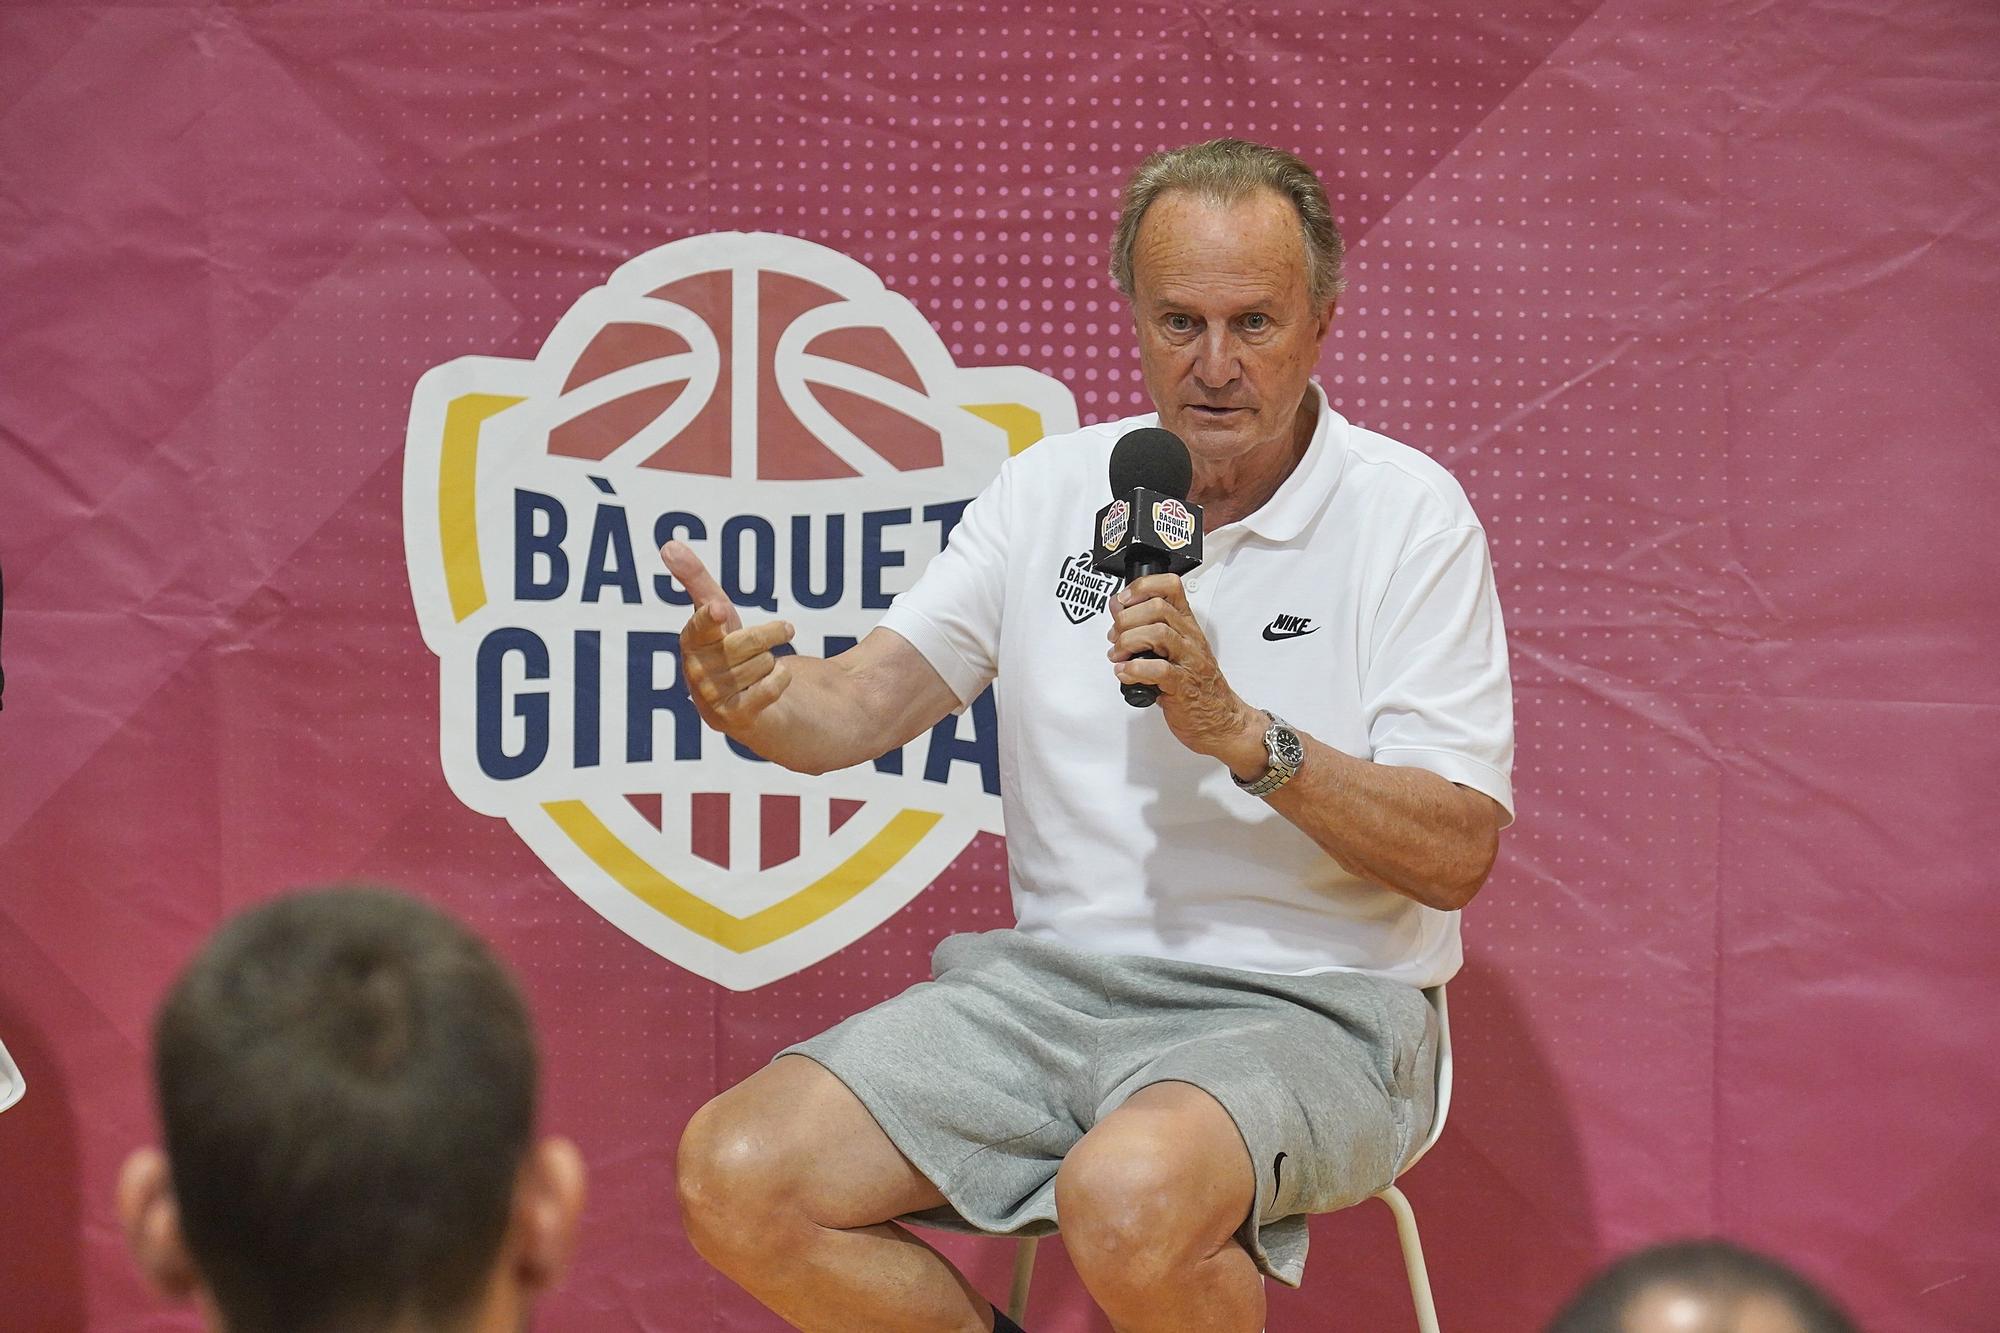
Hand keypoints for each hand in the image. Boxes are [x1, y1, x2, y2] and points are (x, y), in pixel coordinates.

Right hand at [660, 540, 796, 735]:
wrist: (754, 706)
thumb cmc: (730, 651)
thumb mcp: (716, 612)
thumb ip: (695, 579)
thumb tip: (668, 544)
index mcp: (691, 645)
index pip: (698, 630)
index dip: (709, 619)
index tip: (720, 608)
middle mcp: (696, 675)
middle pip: (743, 645)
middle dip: (770, 633)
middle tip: (785, 628)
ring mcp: (714, 701)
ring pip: (761, 664)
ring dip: (771, 662)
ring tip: (762, 669)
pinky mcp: (736, 720)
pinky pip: (769, 689)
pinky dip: (780, 679)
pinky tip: (776, 680)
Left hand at [1107, 573, 1264, 772]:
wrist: (1221, 720)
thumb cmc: (1196, 686)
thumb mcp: (1171, 650)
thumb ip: (1145, 628)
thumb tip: (1118, 609)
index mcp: (1186, 626)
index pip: (1170, 587)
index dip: (1143, 587)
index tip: (1123, 600)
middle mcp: (1189, 639)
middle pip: (1158, 609)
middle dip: (1127, 620)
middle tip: (1115, 637)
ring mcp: (1189, 661)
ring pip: (1158, 634)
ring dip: (1128, 642)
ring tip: (1118, 656)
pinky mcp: (1184, 687)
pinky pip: (1160, 670)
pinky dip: (1135, 669)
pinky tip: (1125, 673)